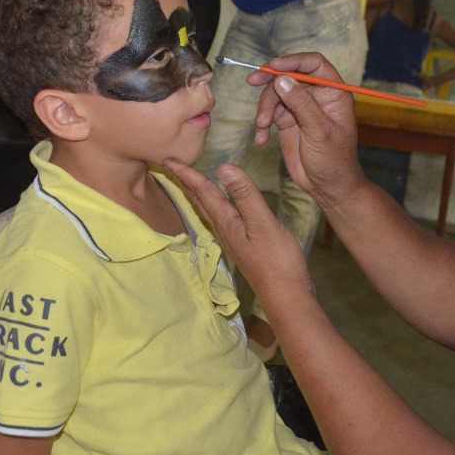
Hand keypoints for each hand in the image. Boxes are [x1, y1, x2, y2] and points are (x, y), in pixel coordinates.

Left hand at [165, 160, 312, 304]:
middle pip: (200, 201)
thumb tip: (223, 167)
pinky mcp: (243, 244)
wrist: (286, 295)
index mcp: (226, 221)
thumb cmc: (276, 259)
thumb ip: (245, 195)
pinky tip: (220, 205)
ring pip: (208, 210)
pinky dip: (214, 204)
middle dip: (186, 182)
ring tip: (189, 180)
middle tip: (171, 166)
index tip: (168, 159)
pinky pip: (221, 217)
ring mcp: (232, 238)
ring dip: (197, 193)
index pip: (202, 192)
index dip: (187, 174)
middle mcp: (223, 229)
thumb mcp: (262, 222)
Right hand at [249, 53, 365, 207]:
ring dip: (264, 109)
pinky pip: (269, 112)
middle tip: (252, 82)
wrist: (327, 186)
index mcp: (333, 92)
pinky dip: (262, 124)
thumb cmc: (334, 160)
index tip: (272, 67)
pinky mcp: (287, 120)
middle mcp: (316, 95)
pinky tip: (261, 139)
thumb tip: (282, 79)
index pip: (314, 64)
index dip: (293, 61)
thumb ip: (301, 104)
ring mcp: (300, 107)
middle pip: (289, 75)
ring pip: (275, 94)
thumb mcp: (319, 131)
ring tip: (262, 127)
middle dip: (270, 81)